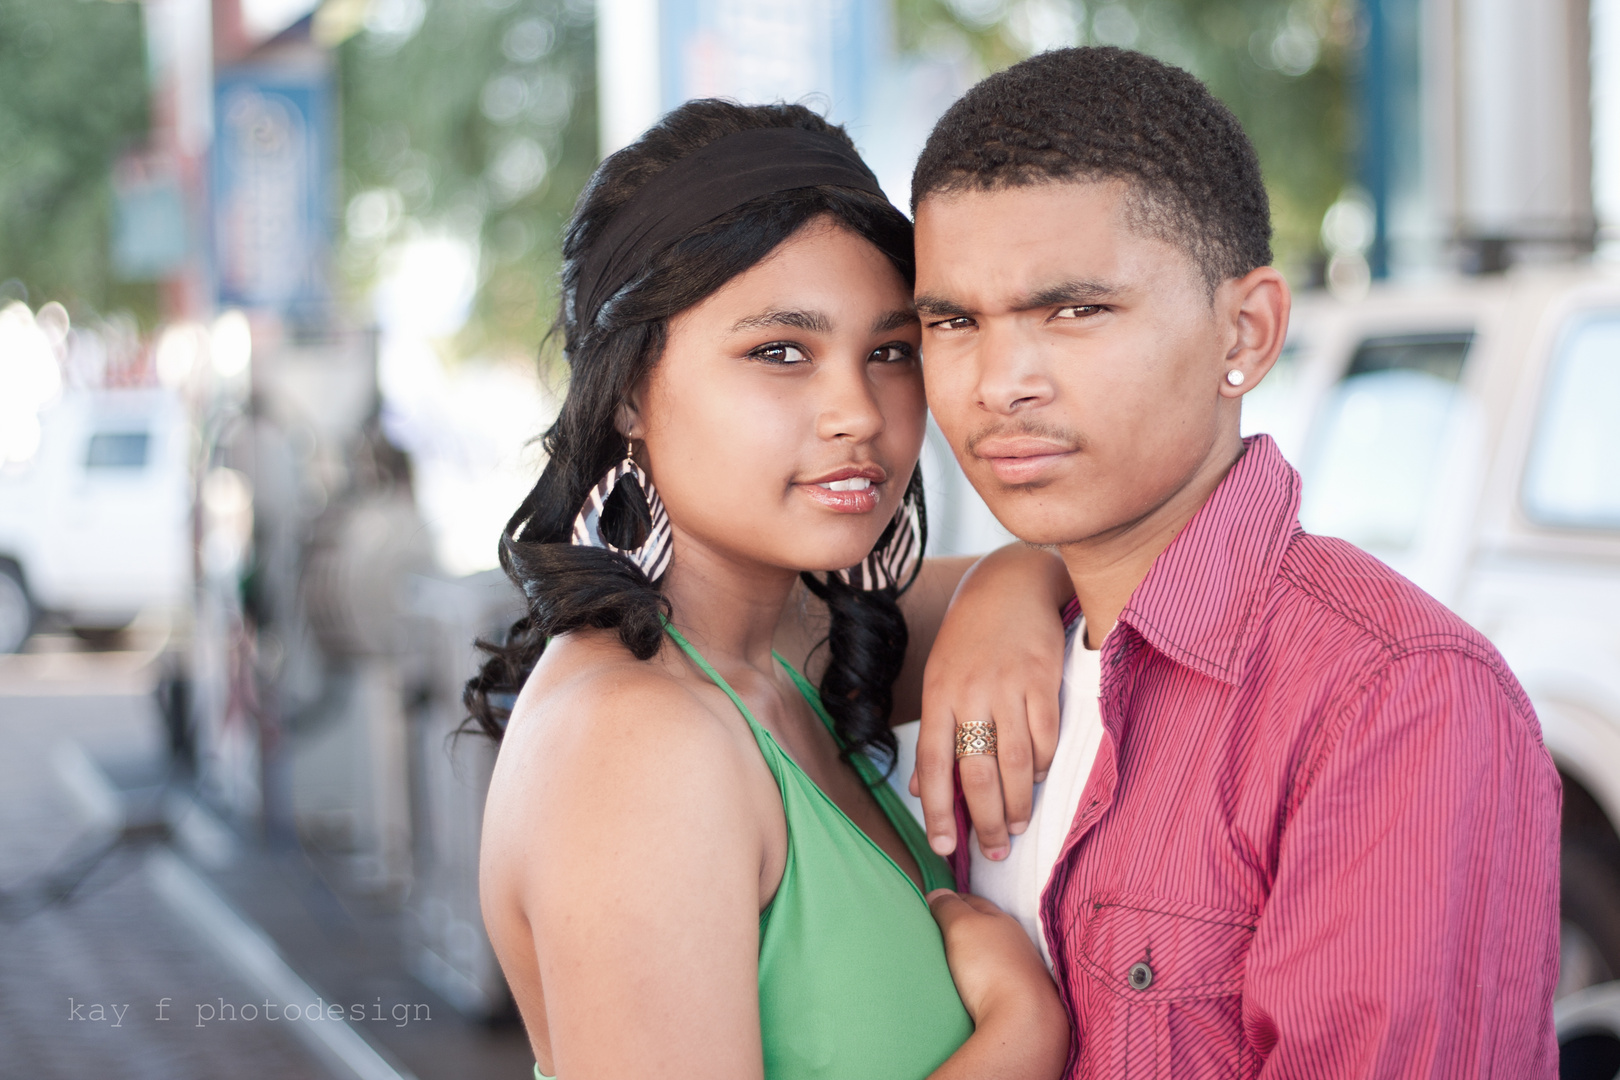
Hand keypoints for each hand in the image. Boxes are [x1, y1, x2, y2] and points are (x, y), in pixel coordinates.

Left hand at [912, 545, 1069, 857]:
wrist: (1009, 585)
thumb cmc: (969, 638)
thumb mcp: (939, 678)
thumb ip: (934, 734)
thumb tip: (922, 790)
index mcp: (937, 694)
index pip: (932, 763)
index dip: (936, 810)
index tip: (943, 847)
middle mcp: (970, 692)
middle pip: (976, 772)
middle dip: (985, 820)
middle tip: (992, 849)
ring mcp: (1008, 685)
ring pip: (1013, 762)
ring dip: (1017, 803)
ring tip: (1016, 827)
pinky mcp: (1043, 679)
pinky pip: (1045, 736)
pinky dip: (1041, 766)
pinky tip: (1036, 780)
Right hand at [928, 890, 1068, 1059]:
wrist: (1022, 1020)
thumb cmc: (990, 967)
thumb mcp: (961, 926)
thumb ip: (948, 907)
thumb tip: (938, 893)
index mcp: (1001, 919)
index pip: (972, 901)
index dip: (951, 900)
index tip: (932, 905)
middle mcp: (1015, 941)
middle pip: (984, 926)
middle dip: (963, 925)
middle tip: (938, 931)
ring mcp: (1021, 970)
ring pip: (992, 953)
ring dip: (974, 953)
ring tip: (952, 960)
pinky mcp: (1020, 998)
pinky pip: (995, 979)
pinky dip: (983, 976)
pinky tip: (974, 986)